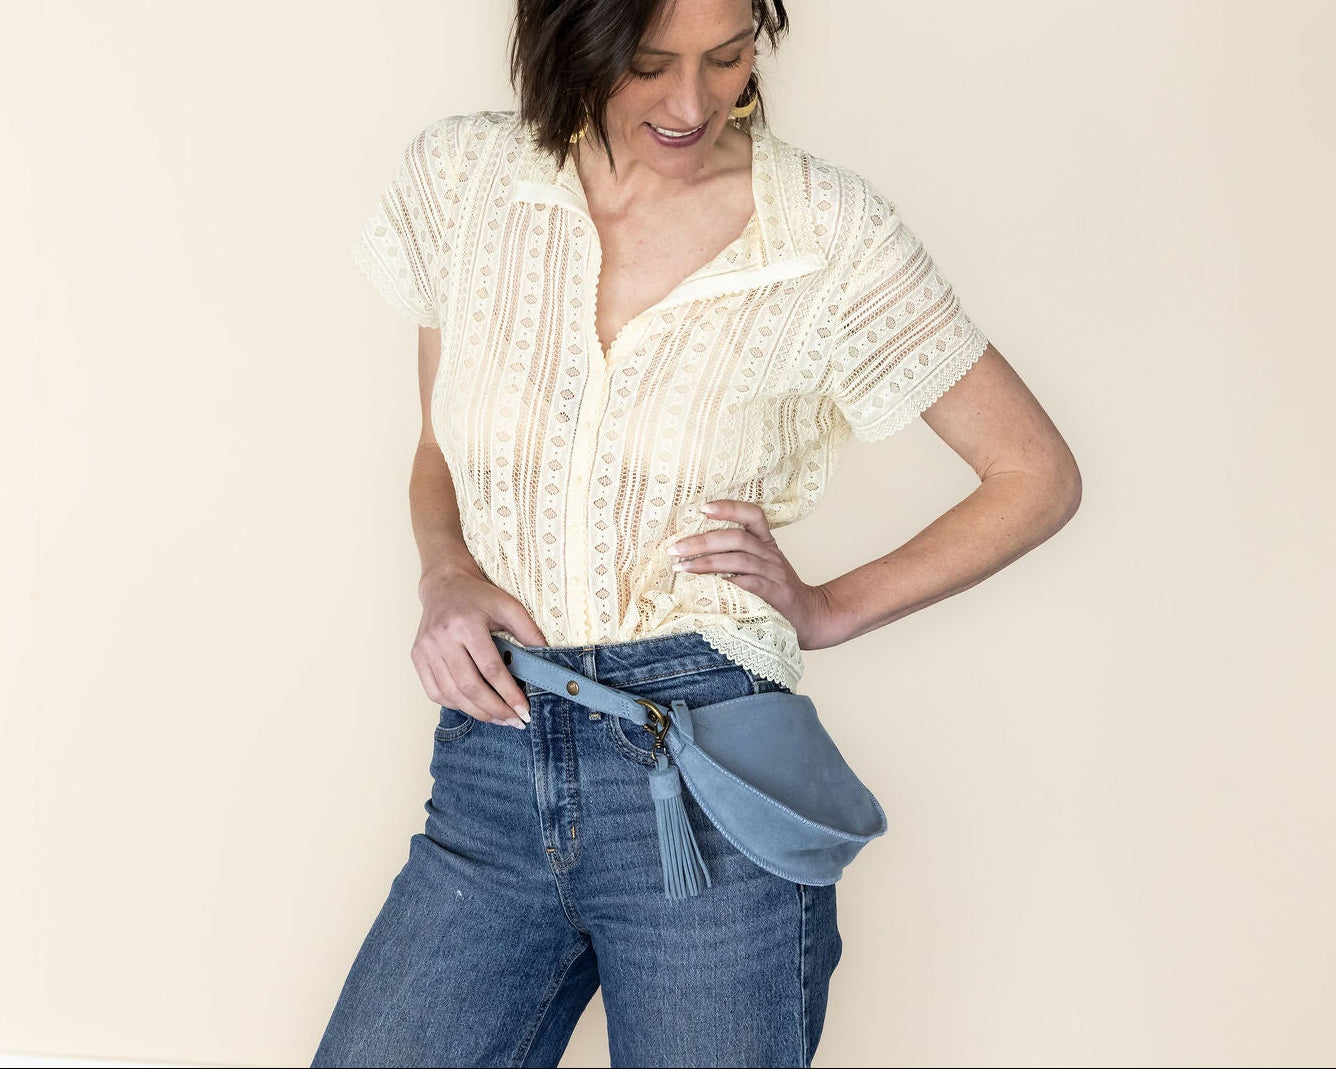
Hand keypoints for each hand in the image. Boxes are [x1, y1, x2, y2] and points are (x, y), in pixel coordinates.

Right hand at [411, 563, 548, 728]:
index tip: (524, 711)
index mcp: (465, 624)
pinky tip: (474, 707)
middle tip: (514, 721)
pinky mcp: (417, 657)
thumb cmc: (479, 596)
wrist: (444, 585)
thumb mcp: (509, 607)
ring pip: (451, 694)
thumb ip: (529, 632)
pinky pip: (435, 692)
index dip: (509, 694)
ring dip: (477, 712)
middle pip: (469, 686)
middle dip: (495, 710)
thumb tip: (546, 663)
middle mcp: (441, 638)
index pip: (490, 669)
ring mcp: (425, 649)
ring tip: (499, 719)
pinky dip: (456, 705)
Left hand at [669, 500, 839, 650]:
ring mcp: (774, 574)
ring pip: (738, 560)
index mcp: (767, 544)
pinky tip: (709, 586)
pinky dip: (729, 582)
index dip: (729, 508)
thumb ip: (735, 557)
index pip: (753, 515)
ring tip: (682, 567)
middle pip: (736, 538)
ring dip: (707, 562)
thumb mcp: (761, 567)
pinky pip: (750, 584)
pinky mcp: (776, 595)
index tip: (703, 508)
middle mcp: (770, 555)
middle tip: (676, 548)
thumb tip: (691, 553)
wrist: (812, 617)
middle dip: (702, 541)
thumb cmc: (777, 593)